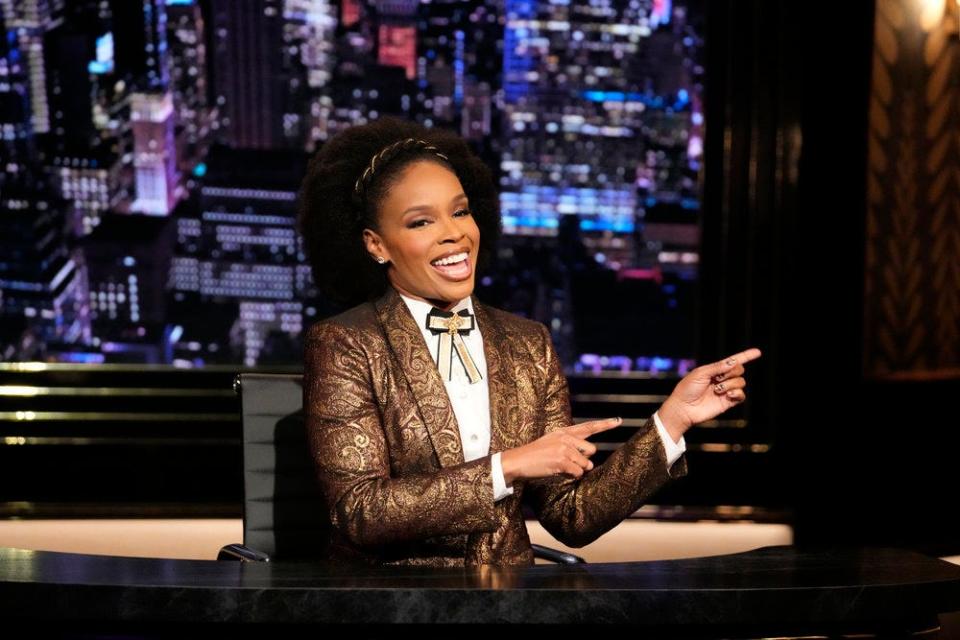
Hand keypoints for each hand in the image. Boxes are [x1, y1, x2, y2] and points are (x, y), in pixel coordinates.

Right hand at [500, 417, 621, 483]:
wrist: (518, 460)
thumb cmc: (535, 455)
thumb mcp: (551, 442)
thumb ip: (570, 446)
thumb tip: (588, 462)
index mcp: (564, 431)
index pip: (588, 427)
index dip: (605, 424)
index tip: (618, 420)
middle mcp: (566, 437)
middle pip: (591, 450)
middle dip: (584, 460)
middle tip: (568, 463)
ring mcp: (564, 448)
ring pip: (585, 464)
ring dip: (576, 470)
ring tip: (560, 467)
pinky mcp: (561, 460)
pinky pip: (578, 472)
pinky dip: (571, 476)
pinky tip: (558, 472)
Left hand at [657, 348, 761, 441]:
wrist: (683, 408)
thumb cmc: (687, 389)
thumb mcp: (700, 373)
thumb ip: (717, 367)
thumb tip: (733, 362)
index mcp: (715, 370)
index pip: (733, 361)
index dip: (746, 356)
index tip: (758, 352)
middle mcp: (722, 379)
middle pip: (739, 370)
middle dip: (731, 371)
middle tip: (718, 378)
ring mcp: (726, 391)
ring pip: (741, 382)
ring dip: (730, 383)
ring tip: (717, 389)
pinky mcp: (728, 402)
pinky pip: (741, 395)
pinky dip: (737, 393)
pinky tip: (727, 394)